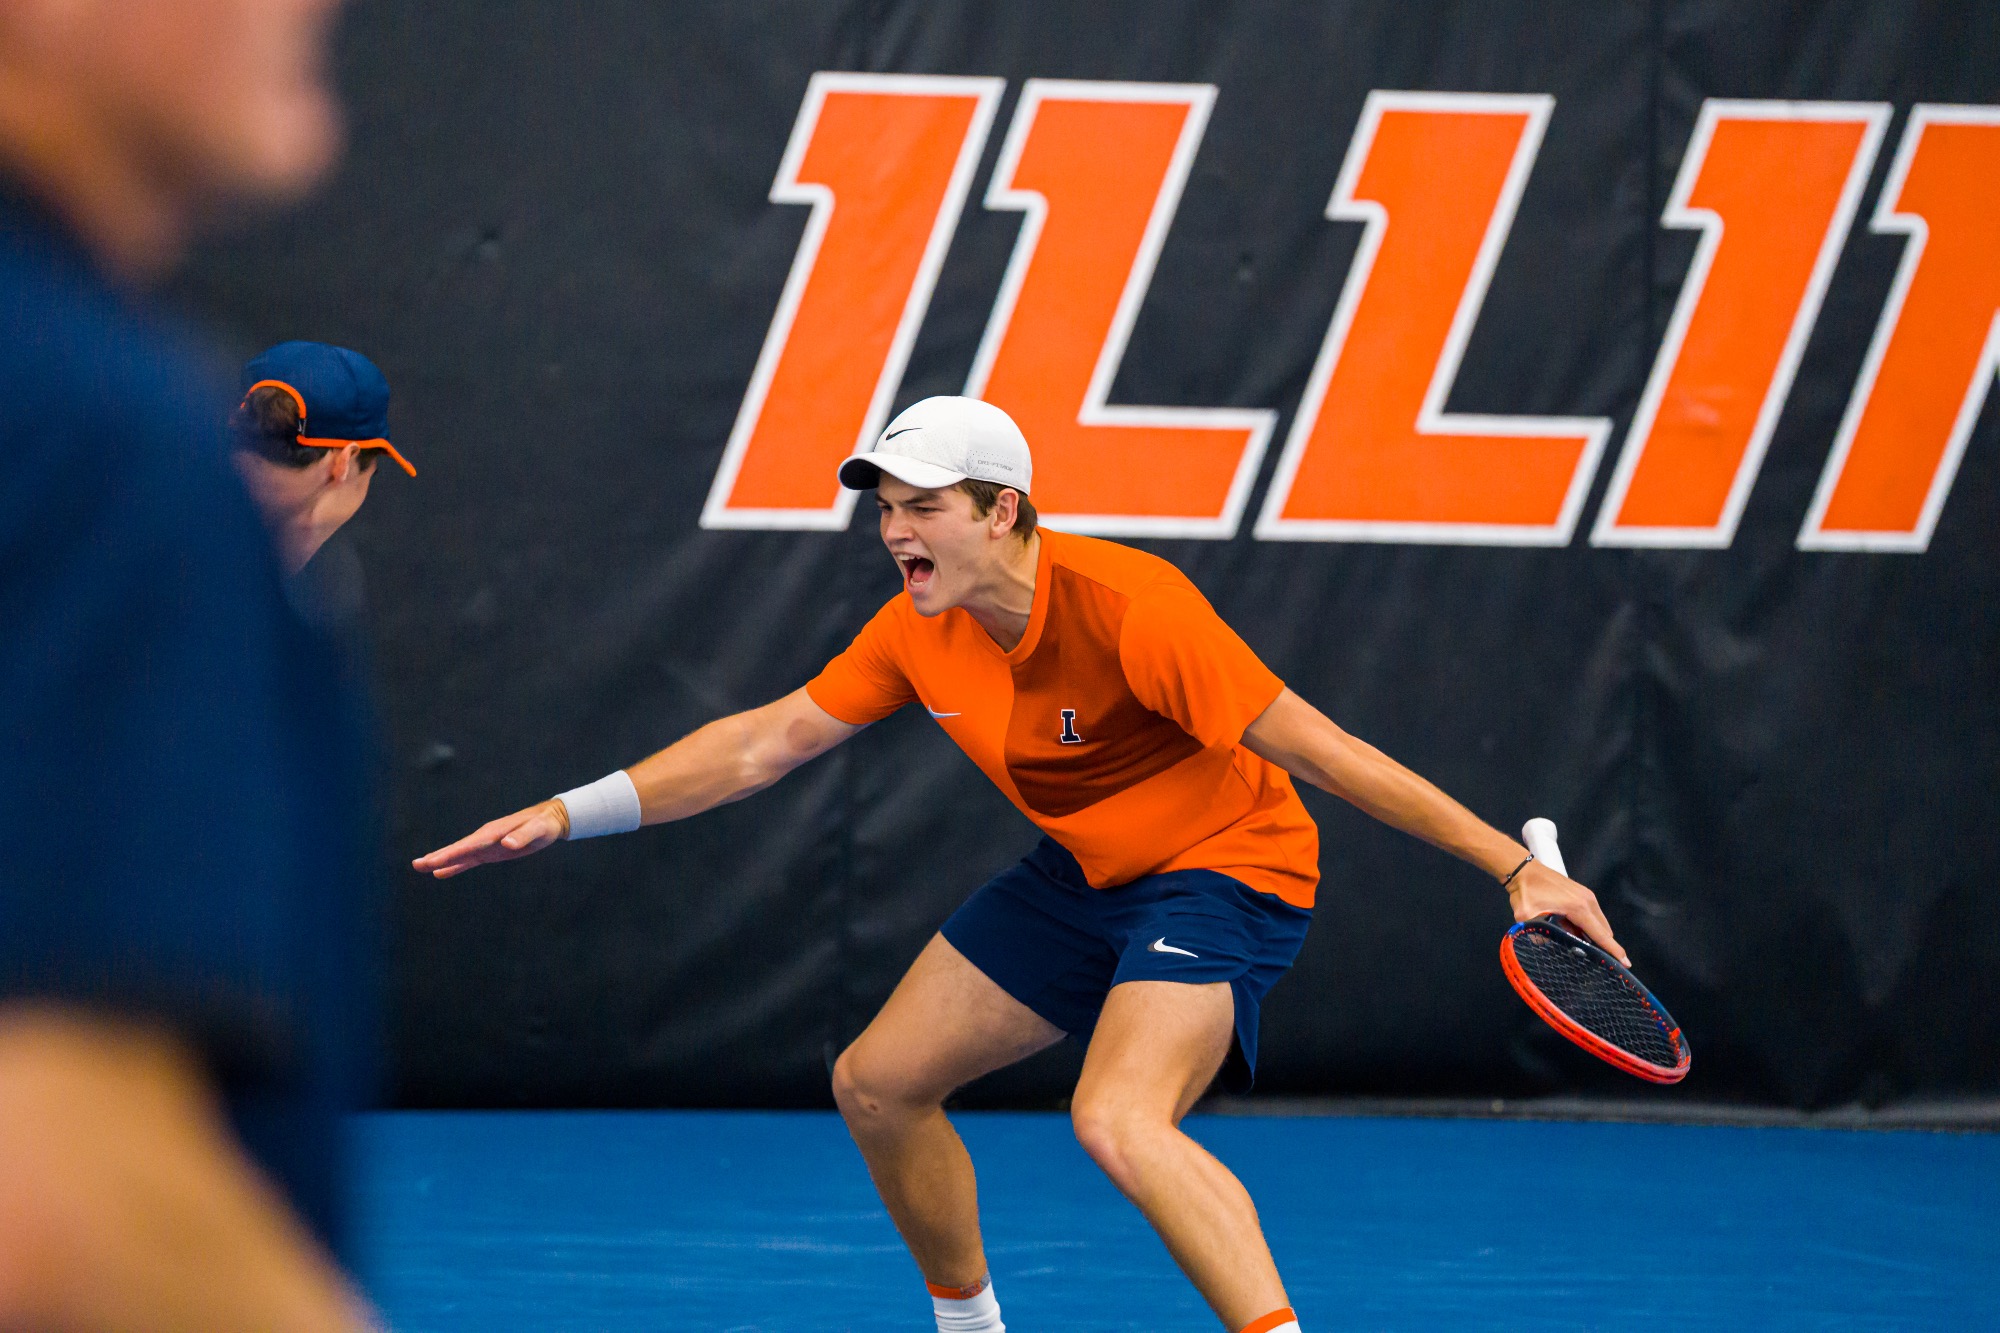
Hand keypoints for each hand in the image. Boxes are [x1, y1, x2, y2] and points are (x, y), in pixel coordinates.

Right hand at [412, 799, 568, 878]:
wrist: (549, 820)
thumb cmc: (544, 825)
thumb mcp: (538, 831)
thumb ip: (523, 836)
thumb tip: (508, 843)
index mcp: (492, 833)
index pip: (468, 846)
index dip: (450, 854)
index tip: (433, 861)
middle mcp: (485, 838)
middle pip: (458, 850)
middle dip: (438, 857)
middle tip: (416, 865)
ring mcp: (486, 844)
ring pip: (460, 855)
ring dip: (441, 861)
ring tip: (421, 867)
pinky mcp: (491, 851)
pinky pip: (469, 860)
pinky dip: (455, 866)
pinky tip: (441, 873)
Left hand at [1507, 860, 1628, 965]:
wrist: (1524, 870)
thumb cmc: (1525, 891)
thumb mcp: (1525, 916)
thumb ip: (1536, 934)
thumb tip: (1545, 945)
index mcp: (1578, 907)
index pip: (1601, 934)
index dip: (1613, 950)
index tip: (1625, 963)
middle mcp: (1587, 901)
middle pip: (1604, 930)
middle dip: (1605, 947)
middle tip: (1600, 963)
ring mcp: (1586, 896)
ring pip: (1599, 923)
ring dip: (1596, 937)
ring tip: (1586, 950)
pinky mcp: (1582, 894)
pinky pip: (1593, 916)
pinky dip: (1589, 927)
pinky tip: (1576, 934)